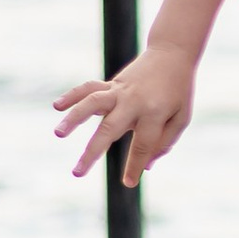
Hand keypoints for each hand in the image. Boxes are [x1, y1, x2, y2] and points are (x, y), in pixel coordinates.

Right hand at [54, 44, 196, 183]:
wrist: (172, 54)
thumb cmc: (179, 91)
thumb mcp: (181, 117)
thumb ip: (165, 142)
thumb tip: (145, 166)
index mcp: (154, 112)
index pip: (142, 145)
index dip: (135, 166)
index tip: (129, 182)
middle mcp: (133, 101)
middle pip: (110, 129)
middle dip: (92, 152)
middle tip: (77, 173)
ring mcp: (120, 90)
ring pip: (93, 103)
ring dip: (74, 118)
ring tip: (58, 134)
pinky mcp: (112, 84)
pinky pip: (89, 88)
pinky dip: (72, 96)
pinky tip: (56, 106)